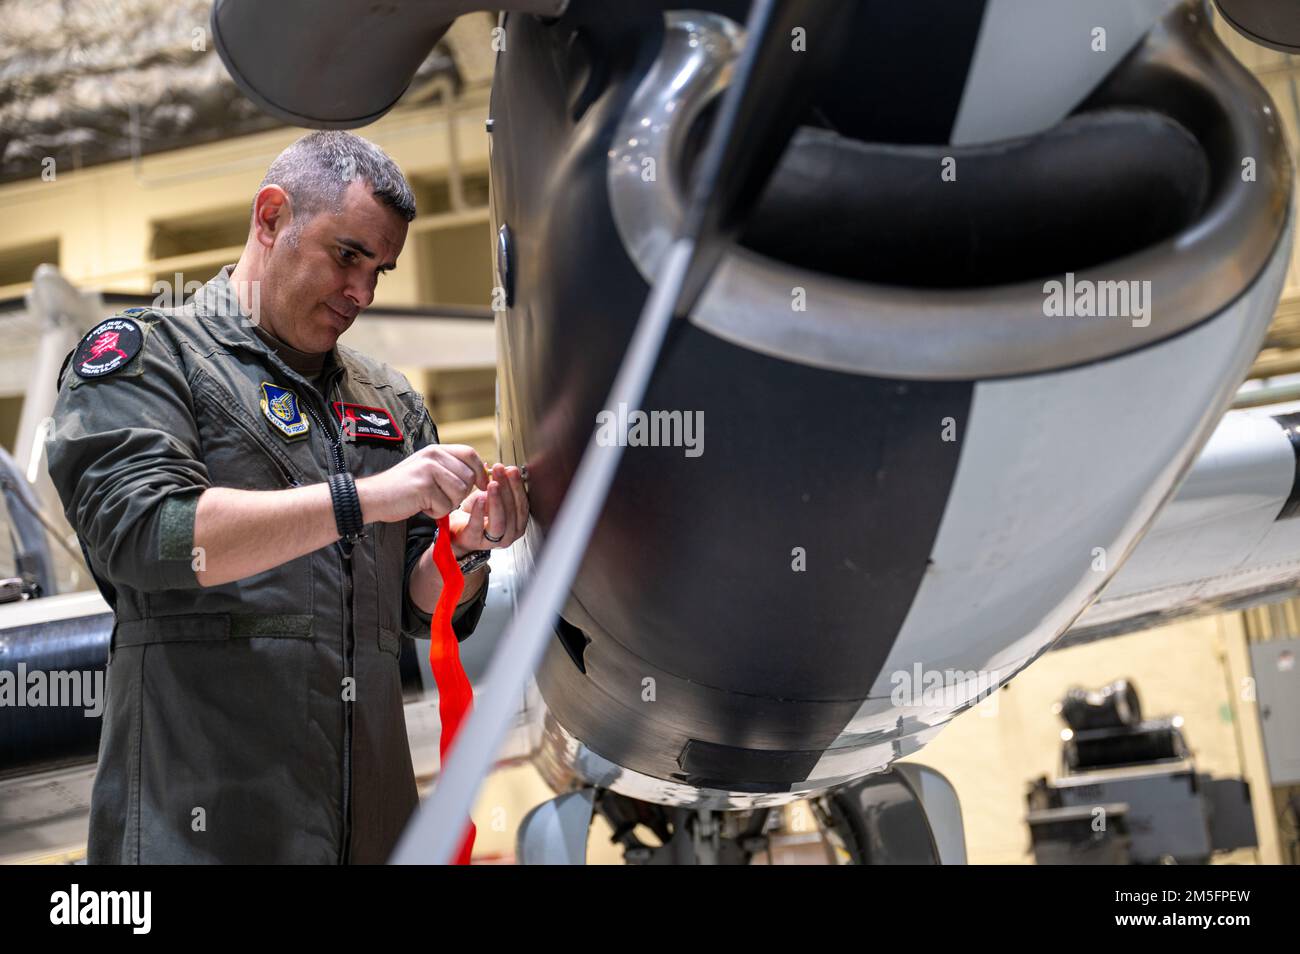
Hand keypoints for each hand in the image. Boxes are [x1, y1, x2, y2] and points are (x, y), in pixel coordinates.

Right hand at [356, 444, 487, 523]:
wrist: (372, 497)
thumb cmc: (401, 488)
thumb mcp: (427, 470)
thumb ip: (449, 469)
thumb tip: (481, 472)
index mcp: (436, 450)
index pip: (470, 454)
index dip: (479, 471)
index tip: (480, 486)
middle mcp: (433, 455)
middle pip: (468, 477)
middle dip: (460, 494)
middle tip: (440, 498)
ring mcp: (429, 469)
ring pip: (460, 492)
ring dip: (447, 504)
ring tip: (429, 501)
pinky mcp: (424, 486)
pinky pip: (445, 505)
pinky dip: (435, 512)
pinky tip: (421, 506)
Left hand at [447, 463, 529, 556]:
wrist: (456, 529)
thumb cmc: (475, 514)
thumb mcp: (490, 497)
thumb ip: (500, 485)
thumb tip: (506, 468)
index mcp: (517, 523)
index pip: (522, 504)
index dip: (518, 486)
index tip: (511, 470)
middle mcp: (509, 534)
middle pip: (513, 511)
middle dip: (508, 488)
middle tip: (501, 471)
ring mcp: (493, 541)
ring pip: (500, 521)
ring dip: (497, 500)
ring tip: (493, 484)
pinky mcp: (474, 541)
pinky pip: (478, 526)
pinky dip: (479, 511)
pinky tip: (479, 498)